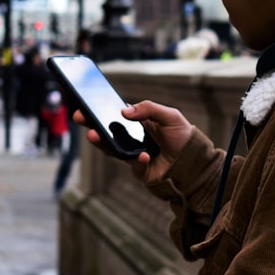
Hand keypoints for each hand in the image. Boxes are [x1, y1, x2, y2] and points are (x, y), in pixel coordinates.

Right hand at [78, 100, 193, 183]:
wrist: (195, 162)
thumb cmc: (183, 137)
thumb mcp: (170, 116)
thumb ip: (149, 109)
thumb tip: (124, 111)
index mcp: (138, 122)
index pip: (115, 114)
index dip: (100, 109)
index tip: (86, 104)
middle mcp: (132, 138)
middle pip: (107, 131)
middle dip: (91, 124)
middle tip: (80, 117)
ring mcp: (133, 154)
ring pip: (112, 149)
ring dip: (102, 142)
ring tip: (93, 135)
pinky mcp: (139, 170)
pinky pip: (134, 164)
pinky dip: (138, 160)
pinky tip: (145, 155)